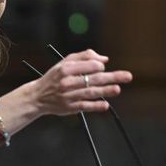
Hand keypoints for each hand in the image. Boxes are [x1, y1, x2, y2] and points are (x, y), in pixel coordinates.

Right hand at [0, 50, 132, 134]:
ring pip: (90, 92)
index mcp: (66, 68)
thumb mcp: (65, 62)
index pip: (89, 66)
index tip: (102, 68)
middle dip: (112, 77)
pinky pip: (85, 106)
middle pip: (93, 78)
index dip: (100, 66)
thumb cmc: (54, 77)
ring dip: (105, 91)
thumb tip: (104, 59)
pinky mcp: (69, 107)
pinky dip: (95, 106)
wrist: (37, 96)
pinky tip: (105, 105)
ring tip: (117, 89)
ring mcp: (68, 95)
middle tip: (127, 76)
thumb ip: (84, 57)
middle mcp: (67, 82)